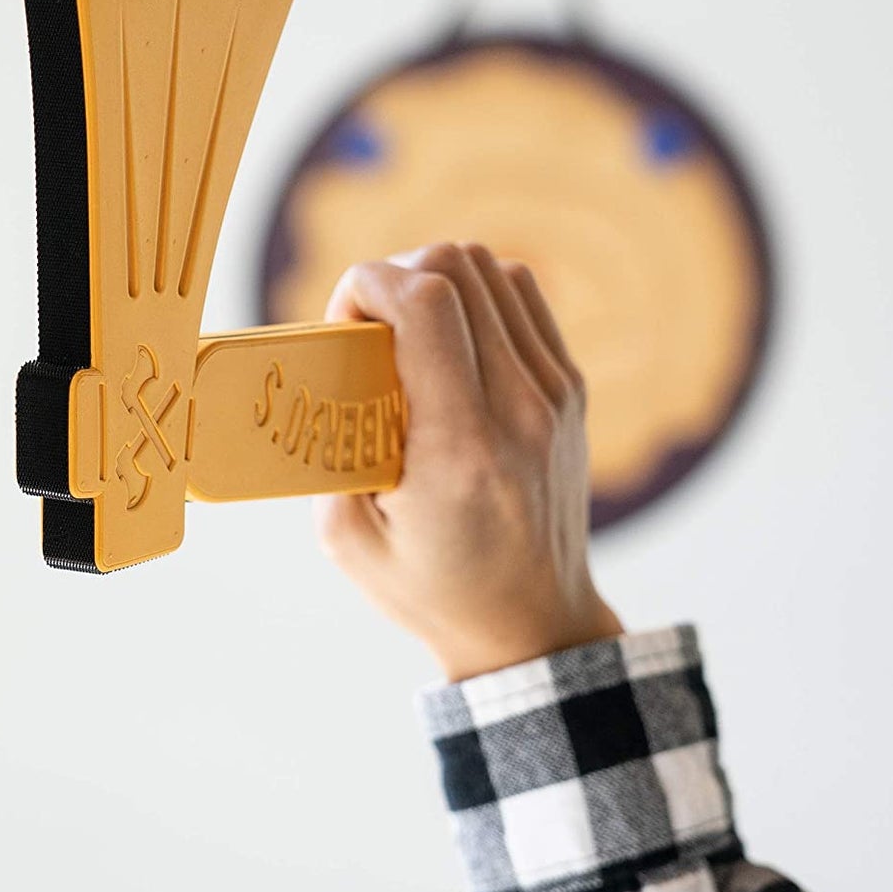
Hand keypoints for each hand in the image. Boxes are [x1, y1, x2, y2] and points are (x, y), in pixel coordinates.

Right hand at [314, 242, 621, 681]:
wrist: (532, 624)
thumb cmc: (433, 588)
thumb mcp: (348, 538)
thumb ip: (326, 450)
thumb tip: (322, 372)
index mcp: (457, 448)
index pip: (423, 303)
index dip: (366, 284)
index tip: (341, 325)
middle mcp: (517, 409)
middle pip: (456, 267)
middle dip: (392, 275)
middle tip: (367, 328)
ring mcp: (553, 394)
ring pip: (490, 268)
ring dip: (434, 282)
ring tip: (405, 332)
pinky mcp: (570, 388)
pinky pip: (520, 297)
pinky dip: (475, 297)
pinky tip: (448, 340)